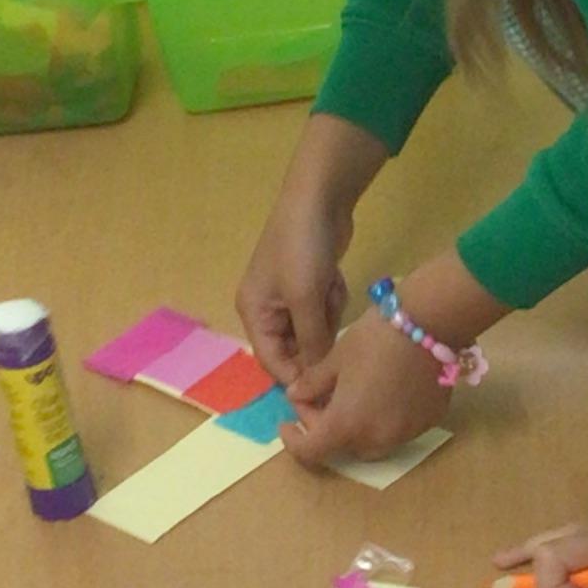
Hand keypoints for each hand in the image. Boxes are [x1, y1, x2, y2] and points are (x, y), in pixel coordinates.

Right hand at [235, 115, 388, 382]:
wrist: (320, 198)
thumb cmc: (302, 248)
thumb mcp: (305, 299)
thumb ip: (309, 343)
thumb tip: (313, 381)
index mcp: (254, 312)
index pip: (272, 362)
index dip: (296, 378)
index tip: (325, 389)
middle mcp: (267, 309)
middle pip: (295, 348)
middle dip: (317, 335)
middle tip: (330, 317)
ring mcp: (290, 297)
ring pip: (315, 330)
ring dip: (327, 313)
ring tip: (328, 284)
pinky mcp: (311, 285)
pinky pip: (325, 310)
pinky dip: (333, 298)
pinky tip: (333, 276)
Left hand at [278, 309, 453, 470]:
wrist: (430, 324)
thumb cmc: (374, 338)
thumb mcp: (335, 358)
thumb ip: (313, 384)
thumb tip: (297, 396)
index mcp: (347, 425)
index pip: (311, 452)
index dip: (294, 441)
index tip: (288, 423)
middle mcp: (377, 439)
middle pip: (342, 448)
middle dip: (325, 429)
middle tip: (318, 401)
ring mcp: (406, 434)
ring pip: (372, 444)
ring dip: (355, 429)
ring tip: (351, 399)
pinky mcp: (428, 423)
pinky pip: (398, 431)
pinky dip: (383, 421)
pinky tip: (384, 394)